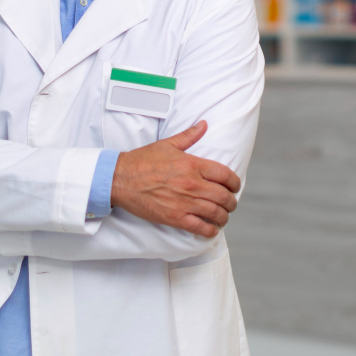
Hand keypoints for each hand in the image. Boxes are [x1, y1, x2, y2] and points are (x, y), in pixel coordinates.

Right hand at [111, 121, 240, 238]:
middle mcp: (192, 184)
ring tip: (222, 217)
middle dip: (231, 202)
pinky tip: (211, 230)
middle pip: (224, 197)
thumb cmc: (142, 160)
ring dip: (223, 217)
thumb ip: (189, 135)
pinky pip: (200, 227)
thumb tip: (203, 124)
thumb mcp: (168, 144)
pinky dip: (210, 231)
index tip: (234, 187)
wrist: (120, 179)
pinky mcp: (175, 218)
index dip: (234, 183)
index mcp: (193, 165)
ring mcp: (184, 202)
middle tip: (230, 204)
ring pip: (216, 213)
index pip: (226, 175)